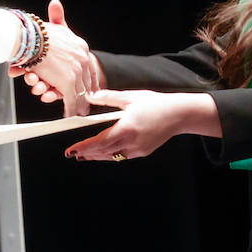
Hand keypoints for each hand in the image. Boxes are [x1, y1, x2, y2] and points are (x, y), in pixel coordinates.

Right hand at [18, 0, 100, 116]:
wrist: (29, 37)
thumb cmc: (35, 30)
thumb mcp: (51, 20)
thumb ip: (57, 16)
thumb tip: (55, 3)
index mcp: (80, 45)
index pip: (88, 65)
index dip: (89, 78)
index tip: (91, 87)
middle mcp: (82, 58)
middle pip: (86, 81)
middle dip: (84, 94)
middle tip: (86, 105)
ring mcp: (76, 71)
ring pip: (79, 92)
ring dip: (77, 103)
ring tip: (81, 112)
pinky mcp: (67, 82)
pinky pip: (70, 99)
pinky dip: (70, 109)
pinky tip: (72, 115)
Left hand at [63, 89, 219, 160]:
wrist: (179, 114)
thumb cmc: (155, 103)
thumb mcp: (130, 97)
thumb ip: (108, 97)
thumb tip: (90, 96)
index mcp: (127, 127)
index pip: (100, 142)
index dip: (84, 147)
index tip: (71, 150)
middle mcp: (132, 142)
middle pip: (103, 152)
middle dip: (87, 153)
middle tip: (73, 154)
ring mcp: (138, 149)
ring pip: (112, 156)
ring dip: (97, 156)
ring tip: (84, 155)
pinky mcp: (143, 152)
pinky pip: (122, 155)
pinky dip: (110, 154)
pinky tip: (104, 152)